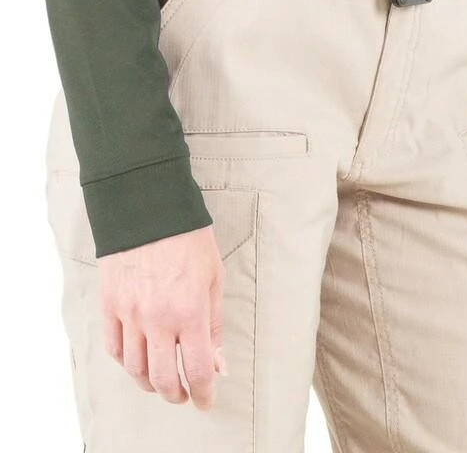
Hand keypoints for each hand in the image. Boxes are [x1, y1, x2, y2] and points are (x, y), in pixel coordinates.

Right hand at [97, 223, 227, 407]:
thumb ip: (214, 324)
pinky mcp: (110, 304)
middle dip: (176, 394)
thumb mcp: (214, 277)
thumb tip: (218, 363)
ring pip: (135, 369)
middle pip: (162, 378)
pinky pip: (114, 346)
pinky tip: (137, 359)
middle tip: (184, 395)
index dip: (203, 393)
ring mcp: (130, 312)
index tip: (206, 400)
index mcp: (189, 311)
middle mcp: (158, 318)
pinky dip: (126, 361)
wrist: (149, 206)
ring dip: (149, 384)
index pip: (196, 370)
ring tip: (160, 382)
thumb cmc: (187, 237)